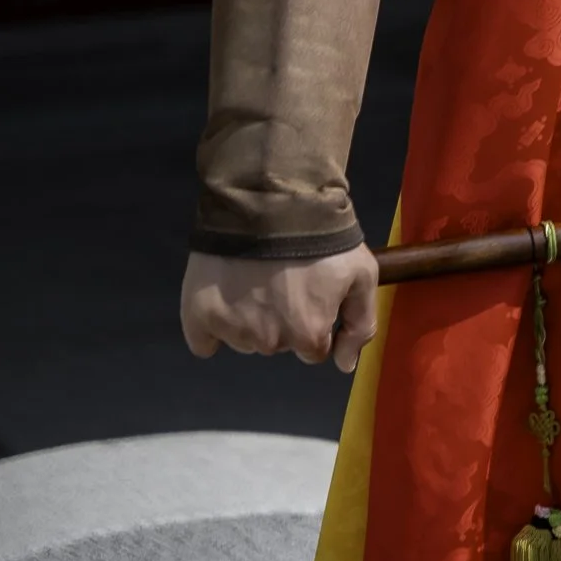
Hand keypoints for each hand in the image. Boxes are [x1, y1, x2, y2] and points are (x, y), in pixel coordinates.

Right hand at [180, 246, 378, 371]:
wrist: (272, 195)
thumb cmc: (322, 234)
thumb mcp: (361, 271)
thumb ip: (360, 324)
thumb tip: (345, 365)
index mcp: (307, 335)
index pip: (313, 348)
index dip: (313, 317)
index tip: (307, 289)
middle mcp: (269, 342)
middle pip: (277, 342)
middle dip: (282, 316)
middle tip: (282, 275)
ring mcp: (232, 329)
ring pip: (244, 339)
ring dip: (250, 315)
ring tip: (256, 273)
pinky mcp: (199, 315)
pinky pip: (204, 340)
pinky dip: (212, 324)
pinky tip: (225, 293)